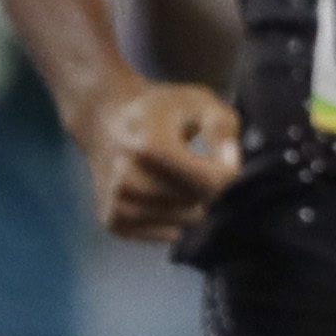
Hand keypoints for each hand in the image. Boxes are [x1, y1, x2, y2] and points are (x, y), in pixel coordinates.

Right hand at [79, 78, 241, 244]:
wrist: (107, 120)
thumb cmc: (163, 112)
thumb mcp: (200, 101)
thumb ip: (222, 128)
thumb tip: (228, 165)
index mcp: (148, 144)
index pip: (209, 182)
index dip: (227, 170)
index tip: (223, 151)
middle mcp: (126, 176)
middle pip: (199, 203)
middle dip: (205, 184)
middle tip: (187, 158)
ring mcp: (116, 201)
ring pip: (186, 221)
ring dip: (190, 201)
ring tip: (171, 173)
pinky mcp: (112, 220)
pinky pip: (170, 234)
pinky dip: (174, 216)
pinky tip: (160, 191)